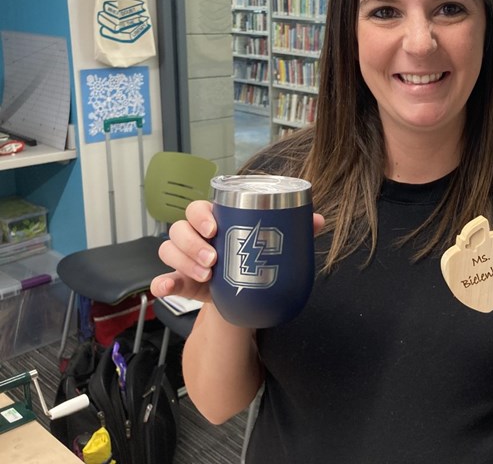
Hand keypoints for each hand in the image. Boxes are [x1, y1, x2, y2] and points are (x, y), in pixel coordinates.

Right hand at [150, 200, 324, 302]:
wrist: (243, 295)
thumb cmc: (253, 260)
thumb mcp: (269, 245)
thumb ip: (293, 230)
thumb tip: (317, 220)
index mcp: (215, 221)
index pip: (199, 209)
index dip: (201, 215)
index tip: (215, 228)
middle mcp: (195, 237)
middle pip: (179, 228)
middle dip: (193, 242)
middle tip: (214, 259)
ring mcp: (185, 259)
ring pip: (169, 249)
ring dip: (184, 261)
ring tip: (206, 275)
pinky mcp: (180, 281)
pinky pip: (163, 278)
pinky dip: (163, 282)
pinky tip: (166, 288)